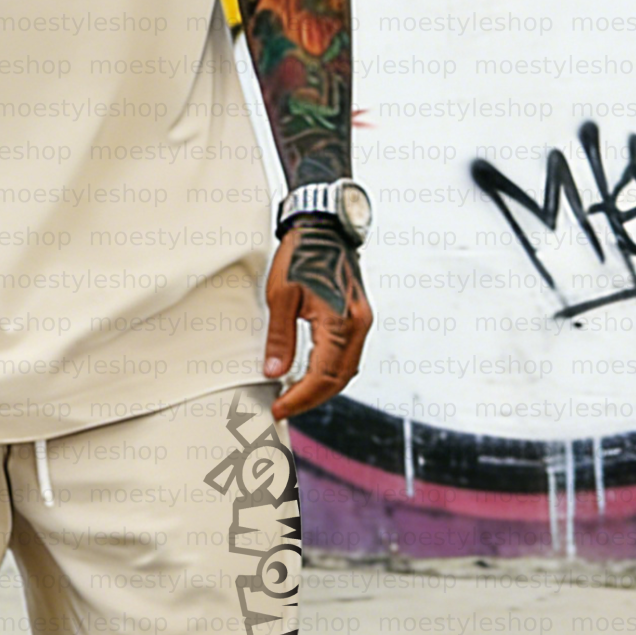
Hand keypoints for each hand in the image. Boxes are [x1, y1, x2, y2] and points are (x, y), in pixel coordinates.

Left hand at [262, 216, 372, 420]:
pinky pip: (346, 354)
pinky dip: (329, 370)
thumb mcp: (280, 295)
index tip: (279, 409)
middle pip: (338, 379)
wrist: (323, 226)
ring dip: (321, 387)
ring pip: (345, 370)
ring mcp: (362, 322)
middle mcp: (359, 326)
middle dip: (311, 398)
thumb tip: (273, 372)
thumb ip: (279, 338)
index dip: (300, 398)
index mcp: (341, 323)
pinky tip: (307, 373)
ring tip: (292, 394)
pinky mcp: (358, 317)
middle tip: (283, 407)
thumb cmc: (301, 254)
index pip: (323, 377)